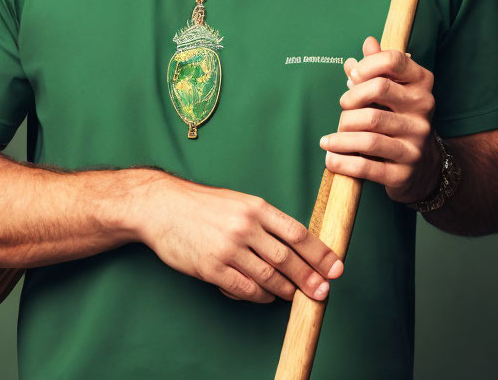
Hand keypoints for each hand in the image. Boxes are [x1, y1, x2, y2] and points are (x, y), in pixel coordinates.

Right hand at [135, 173, 343, 303]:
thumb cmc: (200, 205)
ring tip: (297, 296)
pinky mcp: (212, 268)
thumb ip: (262, 220)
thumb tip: (292, 244)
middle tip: (323, 291)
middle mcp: (245, 226)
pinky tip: (266, 296)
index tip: (336, 266)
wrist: (161, 207)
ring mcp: (228, 248)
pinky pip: (245, 289)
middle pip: (287, 258)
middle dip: (310, 277)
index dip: (320, 252)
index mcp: (255, 206)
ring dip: (287, 289)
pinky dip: (260, 295)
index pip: (297, 232)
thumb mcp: (237, 201)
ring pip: (269, 276)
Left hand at [319, 36, 441, 204]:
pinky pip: (366, 166)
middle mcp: (424, 110)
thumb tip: (368, 42)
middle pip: (378, 90)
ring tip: (328, 140)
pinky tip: (330, 159)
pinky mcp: (404, 172)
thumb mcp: (393, 91)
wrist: (423, 168)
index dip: (367, 65)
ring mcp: (416, 142)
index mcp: (421, 84)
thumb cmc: (398, 119)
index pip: (394, 60)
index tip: (352, 77)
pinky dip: (342, 162)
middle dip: (351, 100)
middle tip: (342, 110)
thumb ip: (378, 67)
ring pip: (368, 131)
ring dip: (341, 136)